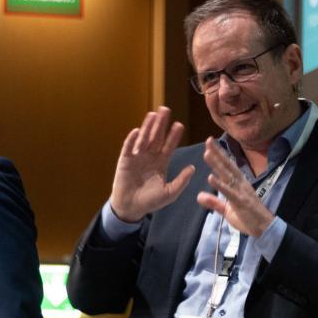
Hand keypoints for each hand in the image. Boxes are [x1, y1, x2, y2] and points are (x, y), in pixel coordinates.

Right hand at [110, 106, 193, 221]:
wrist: (131, 207)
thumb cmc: (151, 201)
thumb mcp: (169, 192)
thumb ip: (181, 181)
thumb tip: (193, 168)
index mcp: (161, 162)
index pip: (168, 145)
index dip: (173, 135)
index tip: (179, 125)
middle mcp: (149, 156)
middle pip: (156, 137)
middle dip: (161, 124)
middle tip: (166, 109)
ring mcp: (137, 157)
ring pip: (143, 138)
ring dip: (147, 127)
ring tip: (152, 114)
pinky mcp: (125, 160)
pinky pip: (128, 148)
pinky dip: (132, 140)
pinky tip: (137, 131)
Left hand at [197, 141, 275, 237]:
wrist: (265, 229)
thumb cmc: (248, 218)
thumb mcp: (227, 210)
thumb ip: (214, 202)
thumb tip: (199, 196)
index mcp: (238, 184)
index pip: (227, 167)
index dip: (218, 156)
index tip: (209, 145)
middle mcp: (240, 184)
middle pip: (227, 166)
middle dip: (217, 153)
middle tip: (208, 140)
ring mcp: (241, 191)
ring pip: (227, 175)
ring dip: (217, 164)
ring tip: (206, 153)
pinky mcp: (241, 201)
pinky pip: (229, 192)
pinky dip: (219, 184)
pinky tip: (210, 176)